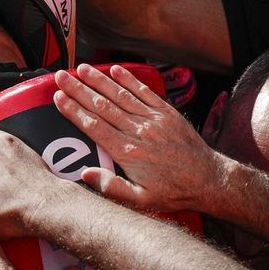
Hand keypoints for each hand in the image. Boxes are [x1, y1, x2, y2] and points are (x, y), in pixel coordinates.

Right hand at [53, 64, 219, 211]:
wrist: (210, 181)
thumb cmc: (173, 192)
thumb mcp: (141, 200)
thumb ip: (111, 187)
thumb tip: (85, 174)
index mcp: (128, 153)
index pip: (94, 126)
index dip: (74, 110)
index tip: (58, 98)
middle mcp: (139, 132)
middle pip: (102, 106)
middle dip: (79, 90)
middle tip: (61, 77)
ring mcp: (153, 120)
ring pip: (121, 95)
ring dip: (99, 80)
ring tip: (81, 68)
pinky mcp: (167, 113)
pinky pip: (144, 92)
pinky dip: (128, 80)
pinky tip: (114, 69)